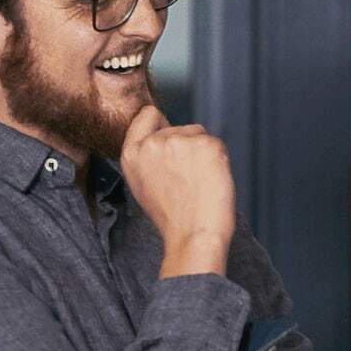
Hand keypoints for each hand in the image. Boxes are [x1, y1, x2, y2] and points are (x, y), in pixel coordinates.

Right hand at [119, 105, 234, 262]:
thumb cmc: (173, 217)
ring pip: (199, 134)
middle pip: (179, 127)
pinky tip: (211, 181)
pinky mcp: (206, 144)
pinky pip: (216, 144)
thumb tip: (166, 138)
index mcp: (132, 153)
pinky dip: (219, 160)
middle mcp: (152, 143)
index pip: (147, 115)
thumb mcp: (144, 184)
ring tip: (198, 183)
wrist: (193, 235)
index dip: (162, 125)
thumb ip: (148, 157)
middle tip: (187, 180)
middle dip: (187, 147)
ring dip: (203, 153)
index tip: (171, 141)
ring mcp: (179, 141)